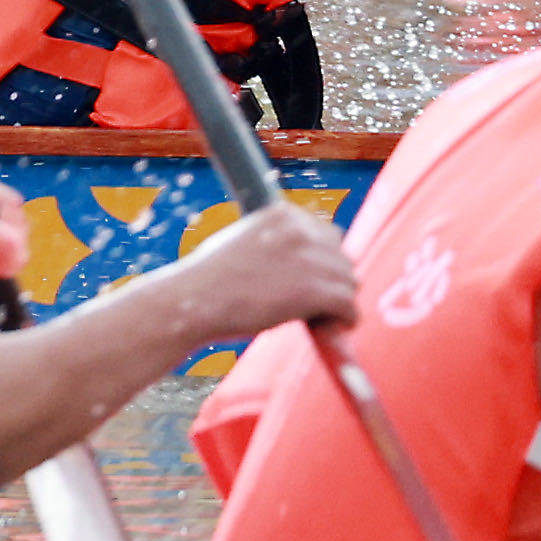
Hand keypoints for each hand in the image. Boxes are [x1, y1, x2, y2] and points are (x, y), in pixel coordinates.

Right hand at [169, 203, 359, 347]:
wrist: (191, 300)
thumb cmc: (209, 278)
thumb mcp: (242, 240)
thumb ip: (277, 242)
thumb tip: (310, 259)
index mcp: (282, 214)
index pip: (327, 234)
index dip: (323, 261)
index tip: (314, 280)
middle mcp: (300, 230)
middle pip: (342, 258)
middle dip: (332, 281)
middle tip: (318, 304)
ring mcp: (309, 260)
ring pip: (348, 283)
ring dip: (339, 301)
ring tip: (324, 317)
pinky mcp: (315, 291)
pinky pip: (348, 306)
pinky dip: (346, 319)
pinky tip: (335, 326)